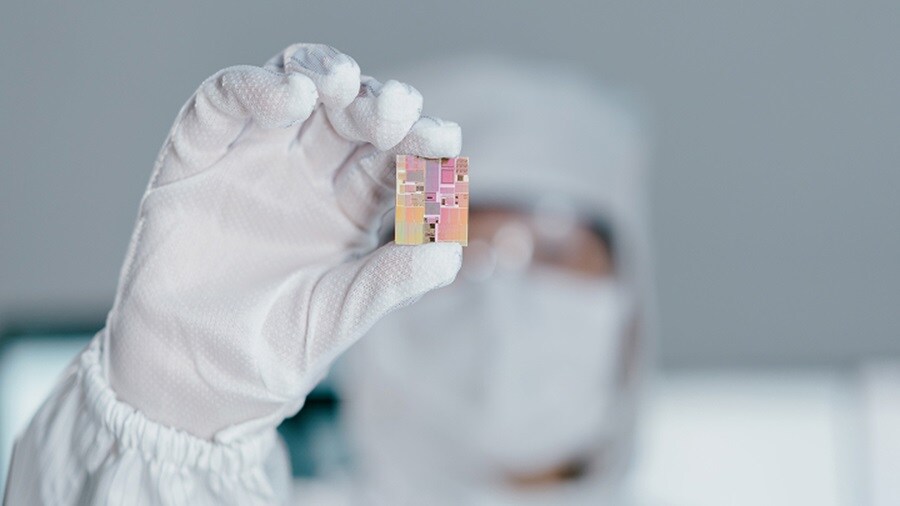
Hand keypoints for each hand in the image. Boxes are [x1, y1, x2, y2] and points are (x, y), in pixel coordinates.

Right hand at [106, 44, 461, 440]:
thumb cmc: (274, 348)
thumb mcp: (346, 313)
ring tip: (346, 85)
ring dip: (323, 74)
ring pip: (293, 88)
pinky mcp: (196, 157)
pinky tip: (290, 95)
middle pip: (352, 114)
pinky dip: (254, 87)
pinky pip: (221, 103)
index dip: (420, 140)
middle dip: (379, 103)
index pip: (396, 156)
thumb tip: (453, 248)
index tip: (441, 141)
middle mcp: (309, 174)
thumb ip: (396, 278)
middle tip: (395, 112)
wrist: (195, 380)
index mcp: (354, 207)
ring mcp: (253, 160)